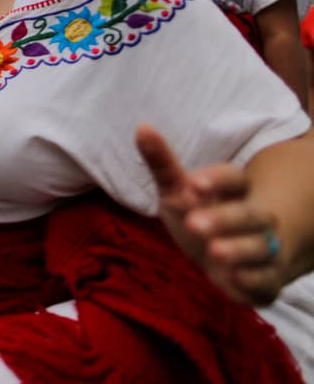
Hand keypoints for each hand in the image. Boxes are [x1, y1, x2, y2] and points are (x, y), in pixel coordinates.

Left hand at [135, 124, 284, 304]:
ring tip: (214, 251)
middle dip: (223, 219)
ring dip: (238, 249)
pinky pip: (266, 279)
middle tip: (194, 224)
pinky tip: (233, 278)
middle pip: (249, 215)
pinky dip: (252, 280)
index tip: (193, 183)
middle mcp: (254, 218)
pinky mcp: (265, 279)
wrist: (224, 257)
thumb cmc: (198, 213)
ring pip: (260, 247)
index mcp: (234, 191)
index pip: (234, 179)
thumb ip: (161, 162)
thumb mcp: (176, 190)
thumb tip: (142, 127)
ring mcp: (263, 249)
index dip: (217, 179)